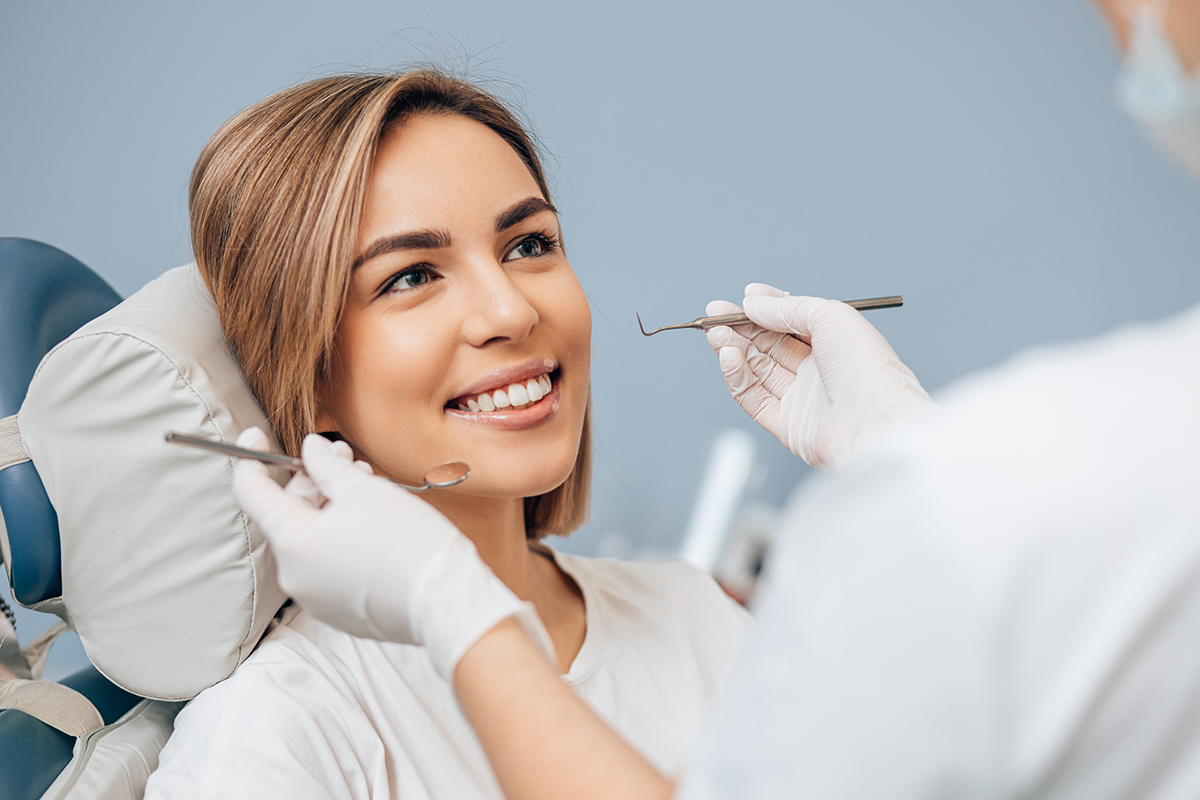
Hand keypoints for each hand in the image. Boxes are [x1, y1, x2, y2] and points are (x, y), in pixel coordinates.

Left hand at [232, 428, 553, 677]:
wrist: (446, 602)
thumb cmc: (408, 542)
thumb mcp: (365, 490)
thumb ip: (327, 467)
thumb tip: (310, 450)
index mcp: (293, 543)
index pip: (252, 494)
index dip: (251, 459)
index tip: (256, 437)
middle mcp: (294, 576)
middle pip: (288, 515)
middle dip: (312, 481)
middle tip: (343, 458)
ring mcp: (315, 597)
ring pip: (310, 539)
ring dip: (330, 507)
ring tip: (366, 486)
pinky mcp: (338, 610)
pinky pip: (327, 565)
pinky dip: (340, 538)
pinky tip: (371, 521)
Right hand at [706, 283, 930, 470]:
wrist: (878, 424)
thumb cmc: (869, 370)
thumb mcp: (831, 316)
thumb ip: (788, 308)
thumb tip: (753, 302)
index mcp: (834, 344)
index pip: (790, 323)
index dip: (765, 310)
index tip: (742, 298)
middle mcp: (817, 371)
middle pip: (768, 345)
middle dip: (740, 328)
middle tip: (715, 314)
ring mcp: (801, 398)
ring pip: (756, 369)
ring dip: (733, 348)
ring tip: (716, 333)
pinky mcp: (786, 424)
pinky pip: (753, 397)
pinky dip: (736, 376)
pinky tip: (728, 356)